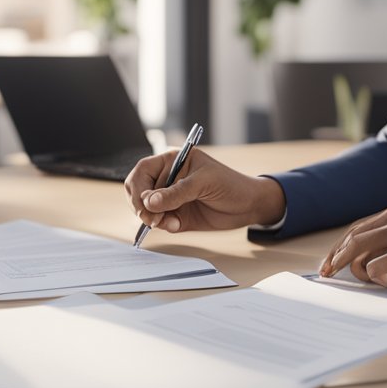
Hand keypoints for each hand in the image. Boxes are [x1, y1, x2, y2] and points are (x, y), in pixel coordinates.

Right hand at [124, 148, 285, 233]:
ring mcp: (170, 197)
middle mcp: (167, 178)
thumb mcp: (204, 183)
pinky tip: (177, 226)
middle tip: (151, 219)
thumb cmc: (230, 184)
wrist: (248, 206)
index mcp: (172, 161)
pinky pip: (159, 221)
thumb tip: (150, 202)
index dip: (139, 188)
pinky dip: (164, 226)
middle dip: (141, 206)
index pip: (143, 171)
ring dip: (153, 218)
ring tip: (171, 223)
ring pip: (146, 209)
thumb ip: (177, 193)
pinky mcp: (175, 215)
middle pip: (138, 190)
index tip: (145, 204)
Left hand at [319, 204, 386, 293]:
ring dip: (352, 268)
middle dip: (335, 258)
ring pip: (360, 249)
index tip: (328, 264)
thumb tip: (357, 264)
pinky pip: (378, 266)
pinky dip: (374, 276)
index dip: (338, 247)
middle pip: (353, 237)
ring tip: (359, 281)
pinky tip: (382, 282)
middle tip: (326, 275)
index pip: (357, 228)